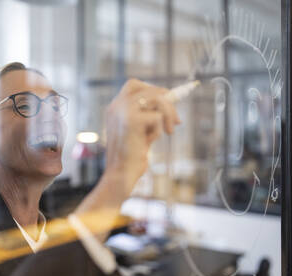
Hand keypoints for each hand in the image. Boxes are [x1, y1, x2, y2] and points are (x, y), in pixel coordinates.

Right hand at [104, 79, 180, 196]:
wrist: (120, 175)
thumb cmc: (131, 157)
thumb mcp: (140, 132)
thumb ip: (149, 116)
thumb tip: (171, 104)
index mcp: (115, 108)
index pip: (134, 85)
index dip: (153, 89)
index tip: (167, 101)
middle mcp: (116, 106)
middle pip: (149, 89)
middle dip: (167, 102)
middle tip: (176, 120)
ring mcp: (122, 111)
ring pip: (156, 98)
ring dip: (168, 114)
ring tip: (169, 132)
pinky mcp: (131, 120)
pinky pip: (157, 116)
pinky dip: (158, 130)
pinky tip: (148, 143)